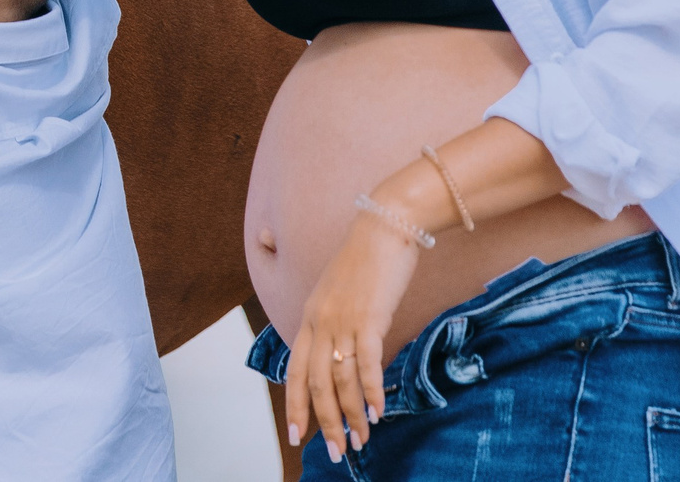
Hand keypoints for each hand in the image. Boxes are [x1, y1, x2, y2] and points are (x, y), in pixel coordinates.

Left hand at [283, 208, 419, 463]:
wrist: (384, 227)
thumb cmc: (366, 261)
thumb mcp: (339, 294)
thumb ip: (335, 324)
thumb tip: (342, 358)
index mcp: (309, 316)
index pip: (296, 371)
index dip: (295, 405)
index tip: (296, 435)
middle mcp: (320, 321)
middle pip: (315, 383)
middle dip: (324, 422)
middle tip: (334, 452)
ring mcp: (343, 320)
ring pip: (341, 380)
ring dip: (351, 415)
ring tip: (360, 441)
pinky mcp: (369, 317)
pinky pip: (366, 363)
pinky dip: (371, 392)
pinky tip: (376, 413)